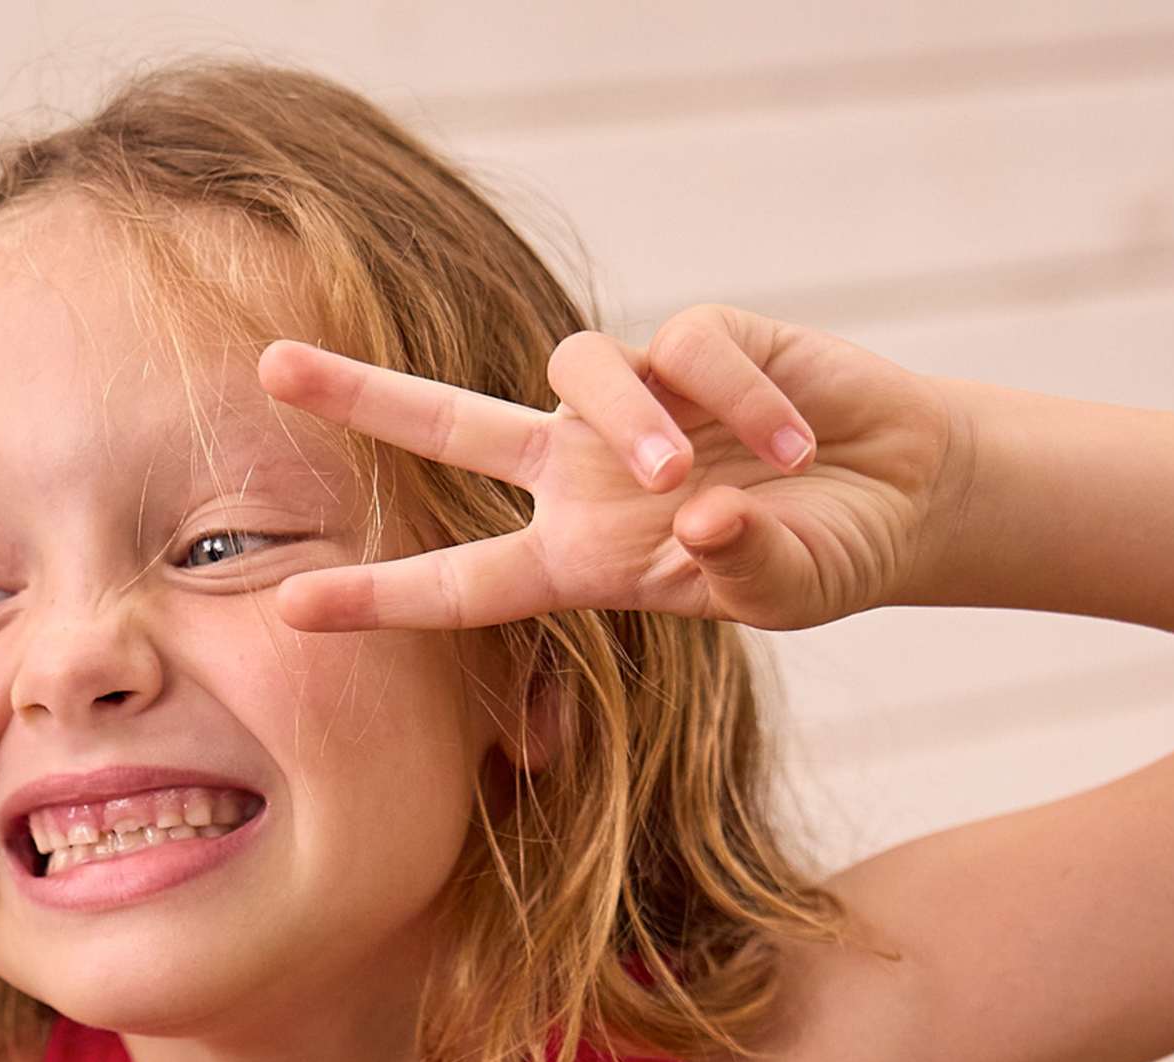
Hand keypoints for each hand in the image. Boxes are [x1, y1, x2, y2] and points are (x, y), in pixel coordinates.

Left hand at [258, 303, 970, 636]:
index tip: (289, 607)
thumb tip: (700, 516)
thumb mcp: (782, 594)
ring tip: (714, 476)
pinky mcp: (697, 341)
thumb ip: (740, 571)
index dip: (378, 598)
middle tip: (269, 365)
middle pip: (449, 429)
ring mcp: (634, 404)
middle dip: (363, 396)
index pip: (460, 585)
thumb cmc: (823, 560)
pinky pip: (692, 346)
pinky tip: (798, 436)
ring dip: (639, 420)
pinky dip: (746, 395)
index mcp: (580, 561)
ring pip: (578, 367)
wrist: (903, 496)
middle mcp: (584, 477)